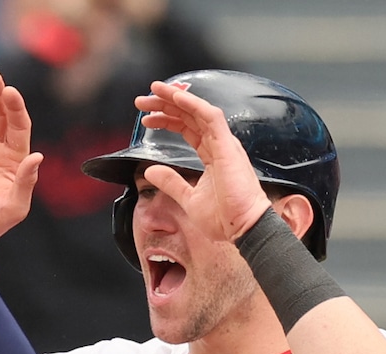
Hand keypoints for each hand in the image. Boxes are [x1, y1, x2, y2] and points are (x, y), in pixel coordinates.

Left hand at [132, 80, 271, 241]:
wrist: (243, 229)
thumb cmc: (223, 217)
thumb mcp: (188, 198)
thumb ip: (171, 182)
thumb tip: (150, 171)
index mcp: (212, 154)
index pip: (187, 128)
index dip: (167, 119)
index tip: (146, 118)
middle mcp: (219, 144)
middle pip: (189, 115)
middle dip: (165, 105)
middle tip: (142, 101)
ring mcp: (224, 144)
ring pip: (198, 110)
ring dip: (175, 99)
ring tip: (154, 91)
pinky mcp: (227, 147)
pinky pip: (210, 117)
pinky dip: (193, 104)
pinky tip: (176, 97)